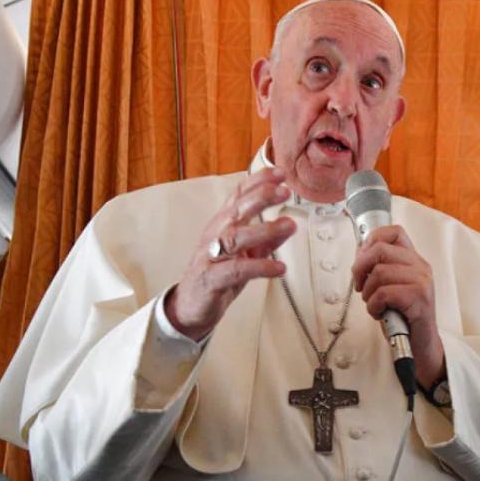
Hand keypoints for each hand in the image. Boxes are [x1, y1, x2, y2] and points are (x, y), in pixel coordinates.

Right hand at [166, 168, 295, 339]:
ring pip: (236, 237)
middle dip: (260, 197)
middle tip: (284, 190)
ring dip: (265, 229)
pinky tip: (279, 267)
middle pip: (236, 210)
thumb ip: (265, 240)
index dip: (258, 182)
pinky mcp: (212, 280)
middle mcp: (215, 236)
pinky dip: (260, 267)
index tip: (279, 173)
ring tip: (289, 225)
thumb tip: (288, 225)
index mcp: (222, 225)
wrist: (190, 307)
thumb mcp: (245, 255)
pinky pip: (236, 270)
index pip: (238, 196)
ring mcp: (211, 257)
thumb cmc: (216, 277)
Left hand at [351, 226, 445, 387]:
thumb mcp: (390, 286)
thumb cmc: (402, 316)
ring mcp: (422, 281)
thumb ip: (380, 268)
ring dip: (368, 292)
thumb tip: (359, 253)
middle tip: (360, 286)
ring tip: (374, 304)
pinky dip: (374, 306)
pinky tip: (380, 313)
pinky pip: (384, 293)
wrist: (420, 345)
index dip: (371, 240)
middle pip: (379, 250)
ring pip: (379, 273)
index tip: (363, 260)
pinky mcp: (419, 298)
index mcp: (414, 260)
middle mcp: (421, 266)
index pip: (393, 232)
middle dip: (360, 268)